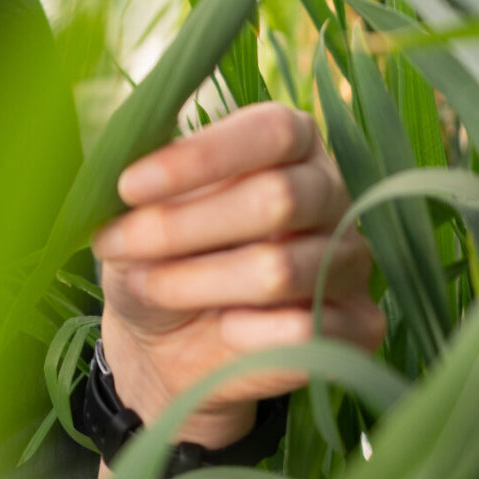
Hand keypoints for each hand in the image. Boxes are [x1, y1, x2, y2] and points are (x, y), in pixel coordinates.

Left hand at [92, 102, 382, 449]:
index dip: (201, 157)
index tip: (129, 185)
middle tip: (119, 243)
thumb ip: (146, 183)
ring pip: (281, 270)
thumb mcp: (138, 213)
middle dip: (183, 225)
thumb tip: (128, 171)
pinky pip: (305, 330)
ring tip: (148, 285)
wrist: (170, 346)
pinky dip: (245, 333)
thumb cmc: (158, 256)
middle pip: (278, 198)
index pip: (271, 132)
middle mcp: (331, 193)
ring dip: (196, 282)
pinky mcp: (358, 326)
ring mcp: (351, 260)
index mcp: (293, 142)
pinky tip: (222, 328)